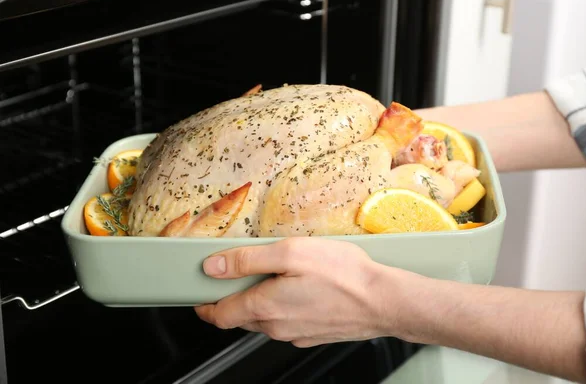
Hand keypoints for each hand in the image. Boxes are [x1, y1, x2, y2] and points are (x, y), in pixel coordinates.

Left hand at [194, 237, 392, 347]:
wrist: (384, 302)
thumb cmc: (343, 275)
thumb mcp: (290, 253)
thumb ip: (248, 260)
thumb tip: (214, 267)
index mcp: (265, 307)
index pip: (220, 314)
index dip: (205, 305)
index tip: (199, 296)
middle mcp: (276, 327)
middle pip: (241, 317)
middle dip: (232, 300)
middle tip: (234, 277)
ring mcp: (296, 333)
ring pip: (264, 320)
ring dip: (259, 303)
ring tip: (270, 277)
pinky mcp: (313, 334)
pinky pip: (286, 323)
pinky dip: (282, 308)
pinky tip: (298, 290)